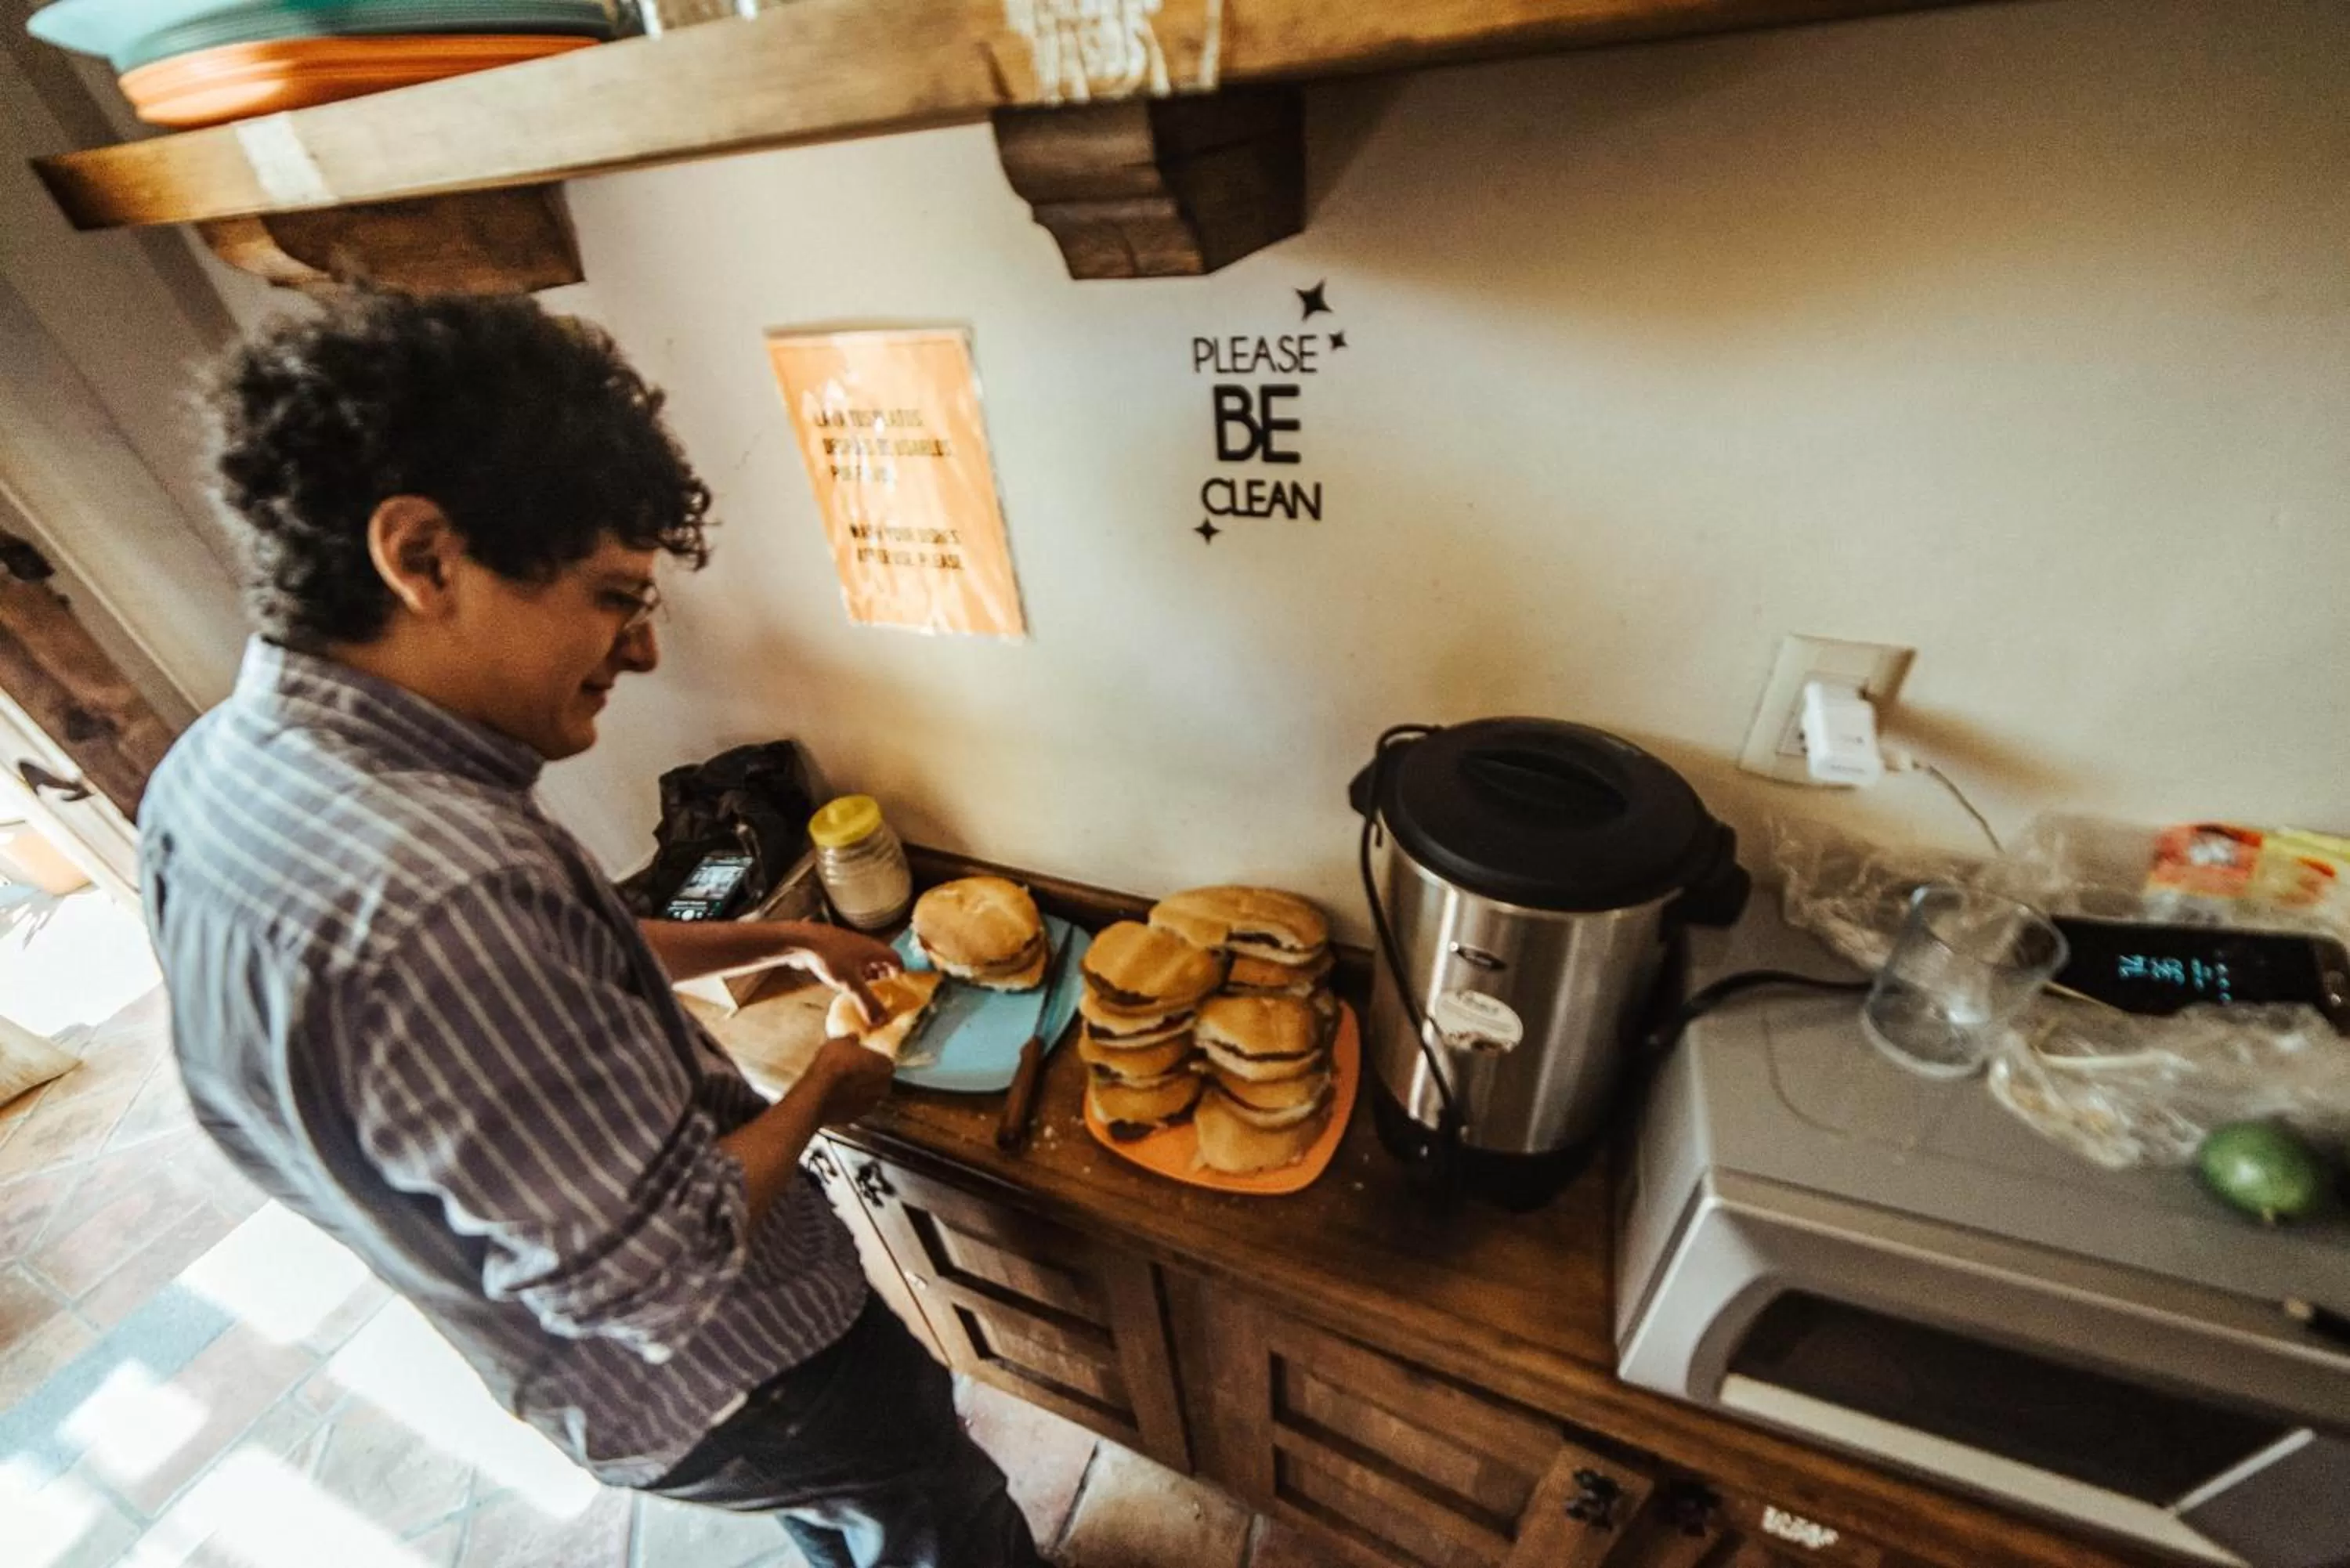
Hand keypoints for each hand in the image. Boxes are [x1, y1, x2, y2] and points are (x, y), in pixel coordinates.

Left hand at [785, 927, 903, 1023]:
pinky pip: (851, 963)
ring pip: (865, 963)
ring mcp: (849, 946)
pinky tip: (844, 987)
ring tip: (864, 994)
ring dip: (867, 977)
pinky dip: (853, 975)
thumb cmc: (831, 958)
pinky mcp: (834, 949)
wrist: (801, 941)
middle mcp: (865, 945)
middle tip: (882, 996)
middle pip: (881, 961)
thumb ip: (868, 1003)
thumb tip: (883, 1021)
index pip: (896, 959)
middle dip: (883, 978)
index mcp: (874, 949)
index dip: (900, 974)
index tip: (898, 990)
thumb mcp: (851, 984)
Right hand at [808, 1035, 894, 1125]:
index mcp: (884, 1066)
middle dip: (870, 1076)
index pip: (886, 1062)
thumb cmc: (831, 1064)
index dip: (874, 1060)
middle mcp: (883, 1086)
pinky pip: (857, 1107)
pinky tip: (837, 1096)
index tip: (863, 1058)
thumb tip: (854, 1037)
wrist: (817, 1093)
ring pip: (870, 1095)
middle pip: (880, 1080)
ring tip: (844, 1083)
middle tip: (853, 1070)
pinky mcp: (857, 1116)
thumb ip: (851, 1040)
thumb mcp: (839, 1043)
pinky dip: (851, 1102)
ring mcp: (871, 1104)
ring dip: (861, 1090)